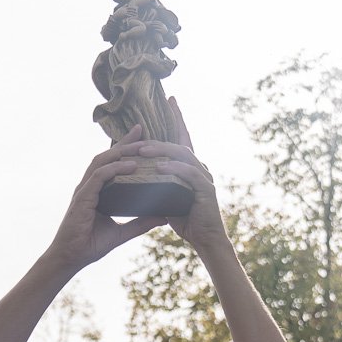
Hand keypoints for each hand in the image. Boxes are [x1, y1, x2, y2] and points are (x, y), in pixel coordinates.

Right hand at [45, 127, 168, 271]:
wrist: (71, 259)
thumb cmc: (90, 245)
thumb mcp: (122, 232)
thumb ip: (141, 223)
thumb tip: (164, 217)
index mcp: (97, 190)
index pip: (112, 162)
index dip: (126, 147)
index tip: (142, 134)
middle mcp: (89, 186)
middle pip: (107, 156)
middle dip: (125, 143)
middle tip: (144, 132)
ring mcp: (84, 190)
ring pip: (102, 161)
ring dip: (121, 152)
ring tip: (141, 147)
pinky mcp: (82, 198)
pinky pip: (99, 177)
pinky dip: (114, 169)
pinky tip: (131, 166)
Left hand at [132, 97, 226, 251]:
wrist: (206, 240)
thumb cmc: (186, 220)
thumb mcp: (166, 197)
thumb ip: (156, 183)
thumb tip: (135, 174)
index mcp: (190, 167)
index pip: (183, 138)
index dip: (178, 118)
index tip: (170, 100)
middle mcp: (199, 167)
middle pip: (180, 142)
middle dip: (161, 134)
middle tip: (140, 131)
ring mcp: (204, 177)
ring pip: (183, 155)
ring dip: (162, 150)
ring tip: (143, 149)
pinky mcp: (206, 190)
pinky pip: (189, 174)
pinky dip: (173, 169)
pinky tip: (159, 168)